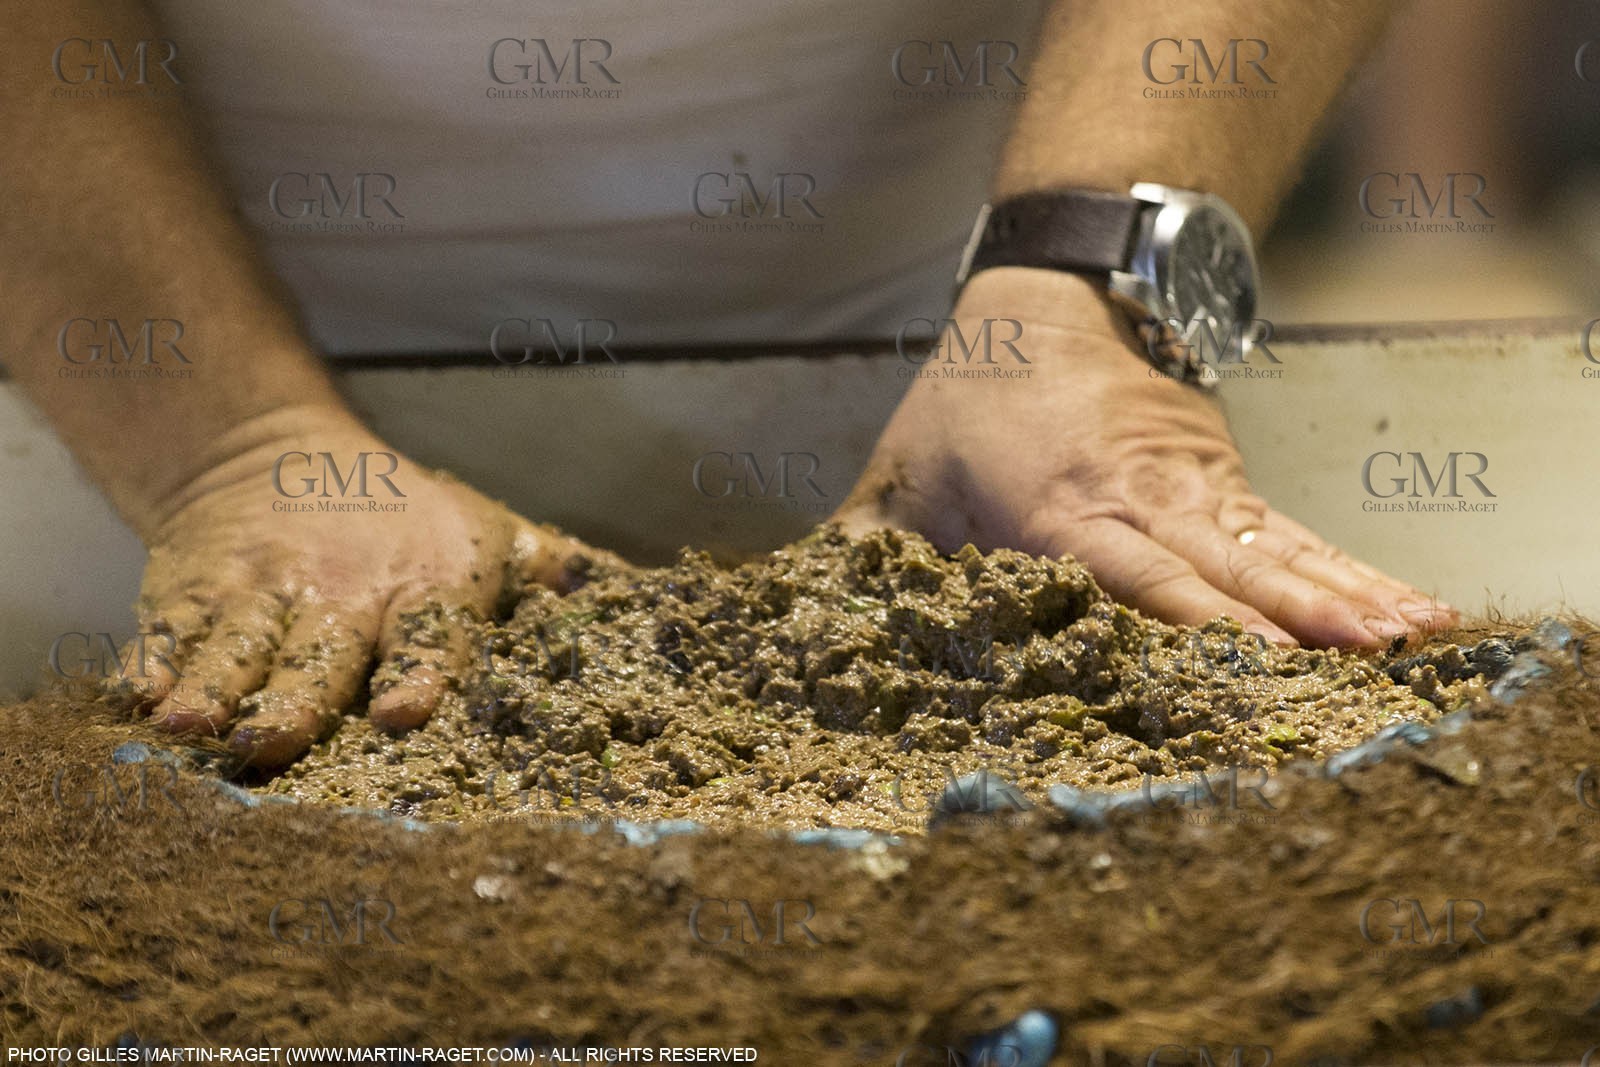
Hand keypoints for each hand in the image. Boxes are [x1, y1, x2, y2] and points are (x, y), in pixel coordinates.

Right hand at [117, 405, 618, 767]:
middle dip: (293, 698)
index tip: (404, 712)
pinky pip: (171, 634)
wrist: (272, 455)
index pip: (426, 634)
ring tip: (187, 727)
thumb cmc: (404, 513)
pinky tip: (135, 698)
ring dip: (213, 688)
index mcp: (423, 584)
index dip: (417, 671)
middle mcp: (339, 591)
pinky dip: (154, 664)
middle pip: (318, 654)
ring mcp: (258, 592)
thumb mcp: (486, 529)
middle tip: (269, 741)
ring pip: (237, 648)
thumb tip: (641, 592)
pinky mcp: (191, 593)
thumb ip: (555, 570)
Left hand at [835, 268, 1454, 647]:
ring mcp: (1195, 484)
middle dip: (1298, 611)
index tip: (1255, 656)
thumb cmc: (970, 400)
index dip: (1196, 615)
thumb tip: (790, 619)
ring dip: (1344, 590)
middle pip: (1227, 560)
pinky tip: (1407, 609)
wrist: (1052, 297)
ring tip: (1411, 636)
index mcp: (1059, 504)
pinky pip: (1294, 532)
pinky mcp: (1225, 480)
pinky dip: (1350, 568)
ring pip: (1277, 545)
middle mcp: (1141, 495)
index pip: (1136, 570)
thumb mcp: (901, 475)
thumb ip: (862, 551)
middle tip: (1366, 654)